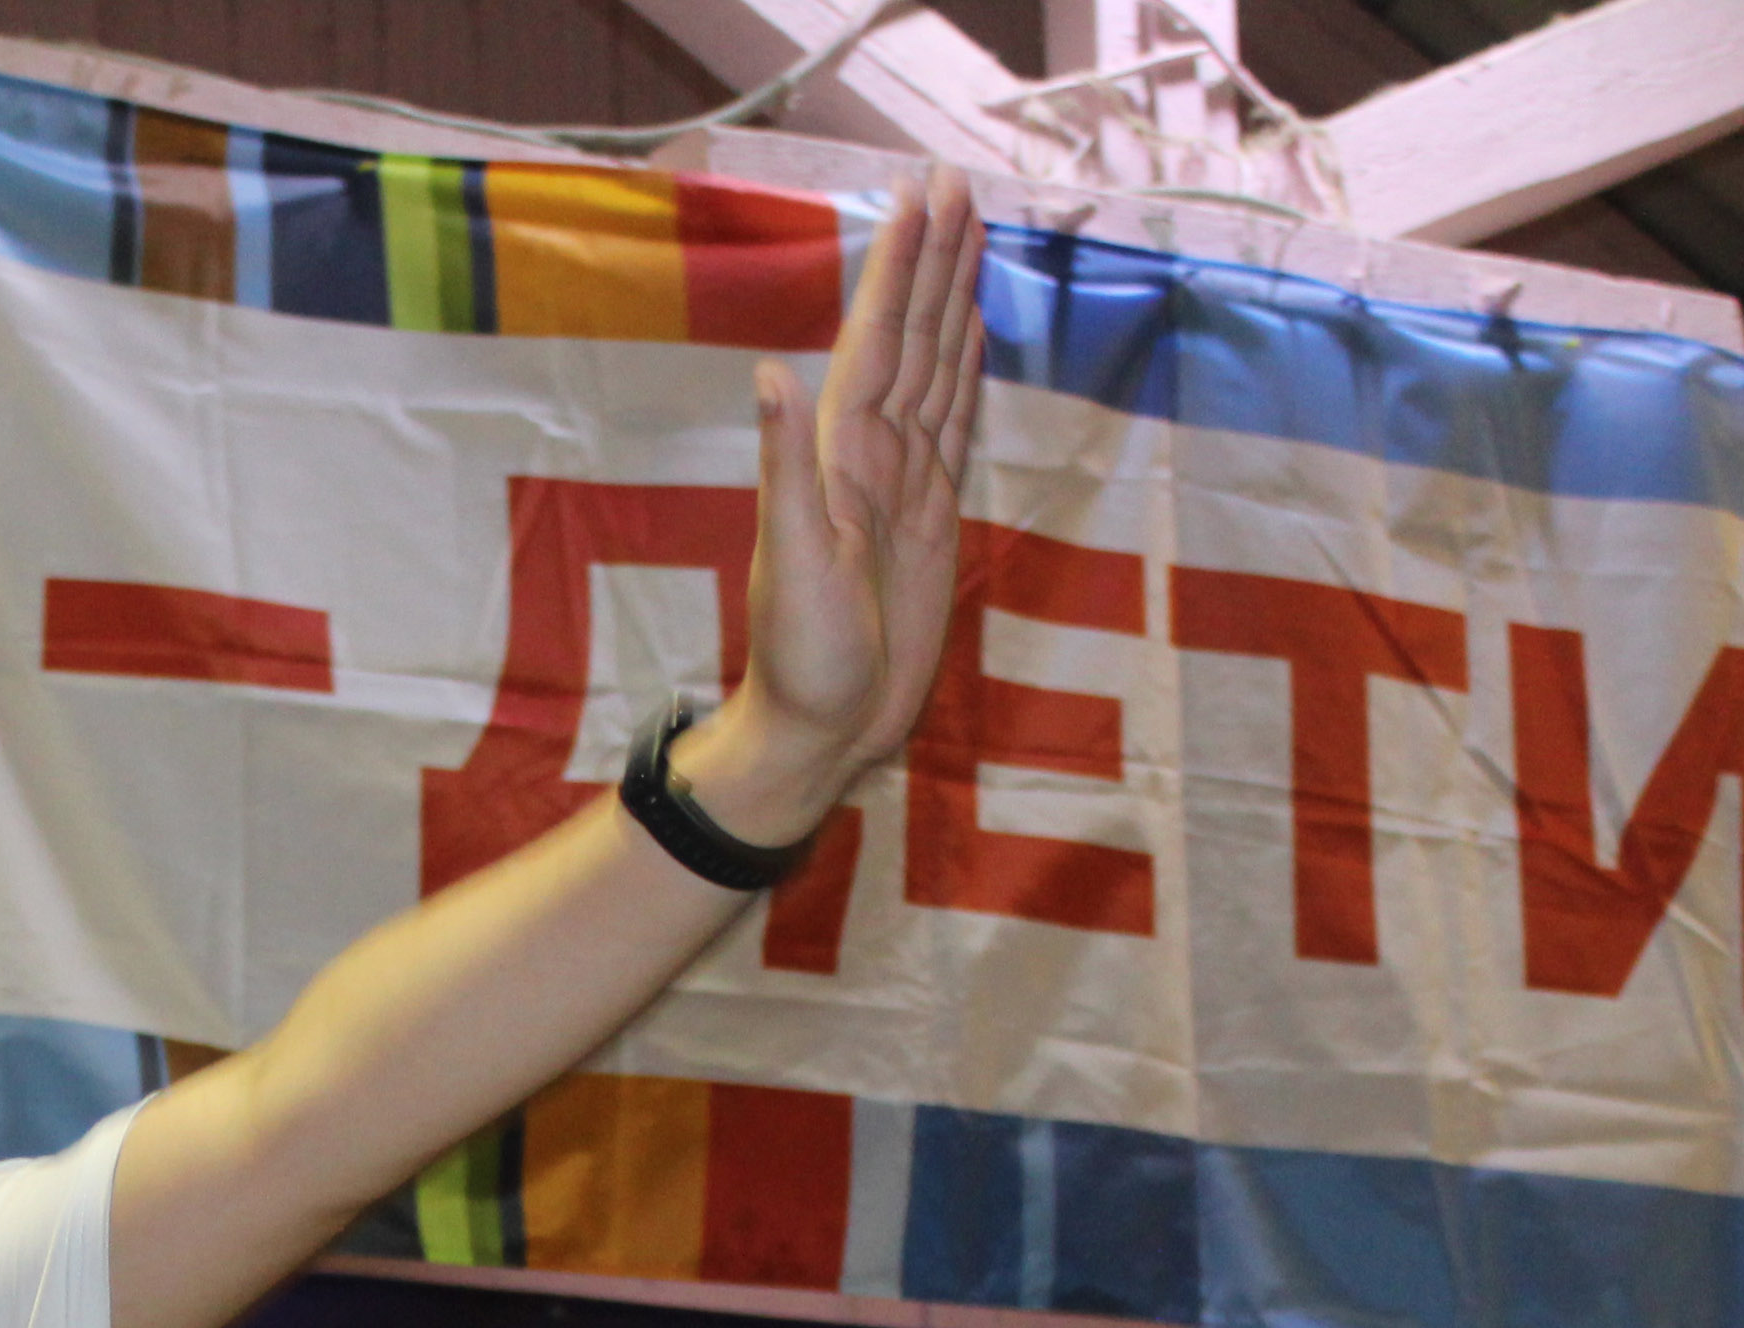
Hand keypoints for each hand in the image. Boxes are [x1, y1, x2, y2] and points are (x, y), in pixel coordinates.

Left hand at [691, 171, 988, 842]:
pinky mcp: (931, 517)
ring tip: (969, 230)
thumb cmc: (799, 660)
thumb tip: (771, 374)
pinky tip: (972, 332)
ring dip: (952, 298)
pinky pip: (953, 423)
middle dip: (932, 259)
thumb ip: (784, 469)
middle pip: (912, 335)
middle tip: (955, 181)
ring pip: (937, 367)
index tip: (923, 197)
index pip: (877, 339)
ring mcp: (902, 482)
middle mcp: (870, 455)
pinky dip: (966, 370)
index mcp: (839, 454)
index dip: (900, 268)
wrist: (820, 731)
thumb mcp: (789, 565)